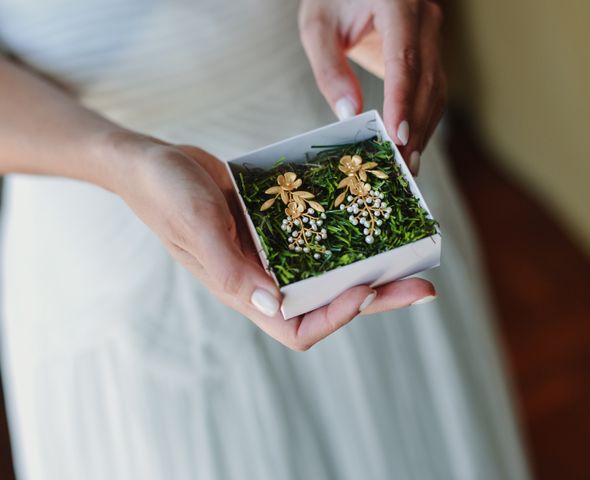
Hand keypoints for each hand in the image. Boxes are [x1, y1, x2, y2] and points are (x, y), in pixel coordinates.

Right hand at [111, 134, 436, 350]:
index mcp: (243, 289)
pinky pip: (318, 238)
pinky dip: (346, 234)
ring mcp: (272, 253)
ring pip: (330, 272)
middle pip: (329, 304)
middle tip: (423, 284)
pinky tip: (371, 216)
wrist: (153, 163)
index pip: (299, 326)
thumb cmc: (166, 193)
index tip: (368, 288)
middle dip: (377, 297)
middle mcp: (264, 278)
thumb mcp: (196, 223)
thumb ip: (229, 266)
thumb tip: (272, 307)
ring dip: (371, 266)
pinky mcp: (276, 227)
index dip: (337, 316)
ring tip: (411, 253)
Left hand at [299, 0, 446, 175]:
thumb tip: (348, 115)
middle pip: (426, 80)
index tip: (398, 136)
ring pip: (436, 88)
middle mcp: (423, 18)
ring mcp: (431, 34)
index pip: (404, 60)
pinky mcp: (430, 50)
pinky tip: (412, 143)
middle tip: (403, 164)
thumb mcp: (318, 27)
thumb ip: (330, 69)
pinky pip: (433, 88)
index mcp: (397, 4)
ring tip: (409, 163)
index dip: (402, 101)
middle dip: (415, 126)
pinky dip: (423, 118)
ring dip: (424, 128)